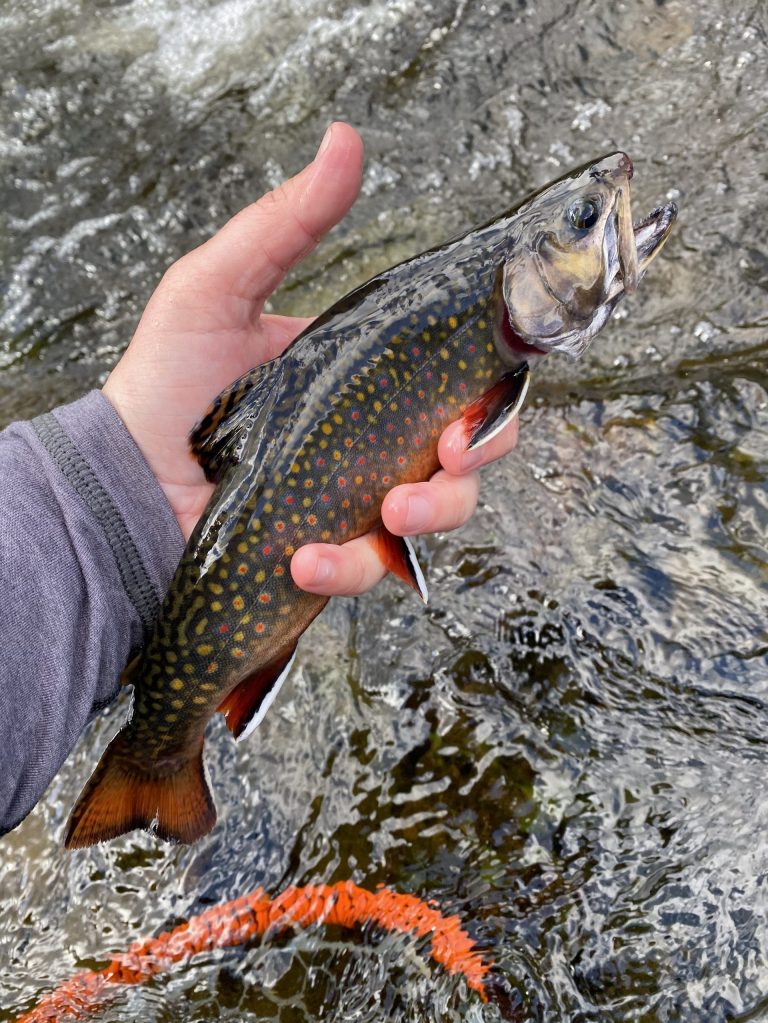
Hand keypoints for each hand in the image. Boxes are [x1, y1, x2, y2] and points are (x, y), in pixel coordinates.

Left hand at [103, 122, 518, 596]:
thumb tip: (345, 141)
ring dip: (430, 517)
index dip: (489, 394)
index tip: (474, 402)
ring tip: (387, 514)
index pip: (461, 381)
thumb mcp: (218, 287)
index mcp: (370, 376)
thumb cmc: (168, 383)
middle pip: (472, 453)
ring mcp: (357, 499)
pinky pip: (369, 571)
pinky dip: (349, 570)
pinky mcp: (330, 552)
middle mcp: (376, 438)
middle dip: (475, 460)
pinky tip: (306, 560)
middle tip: (442, 458)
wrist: (124, 478)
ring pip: (440, 516)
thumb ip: (285, 223)